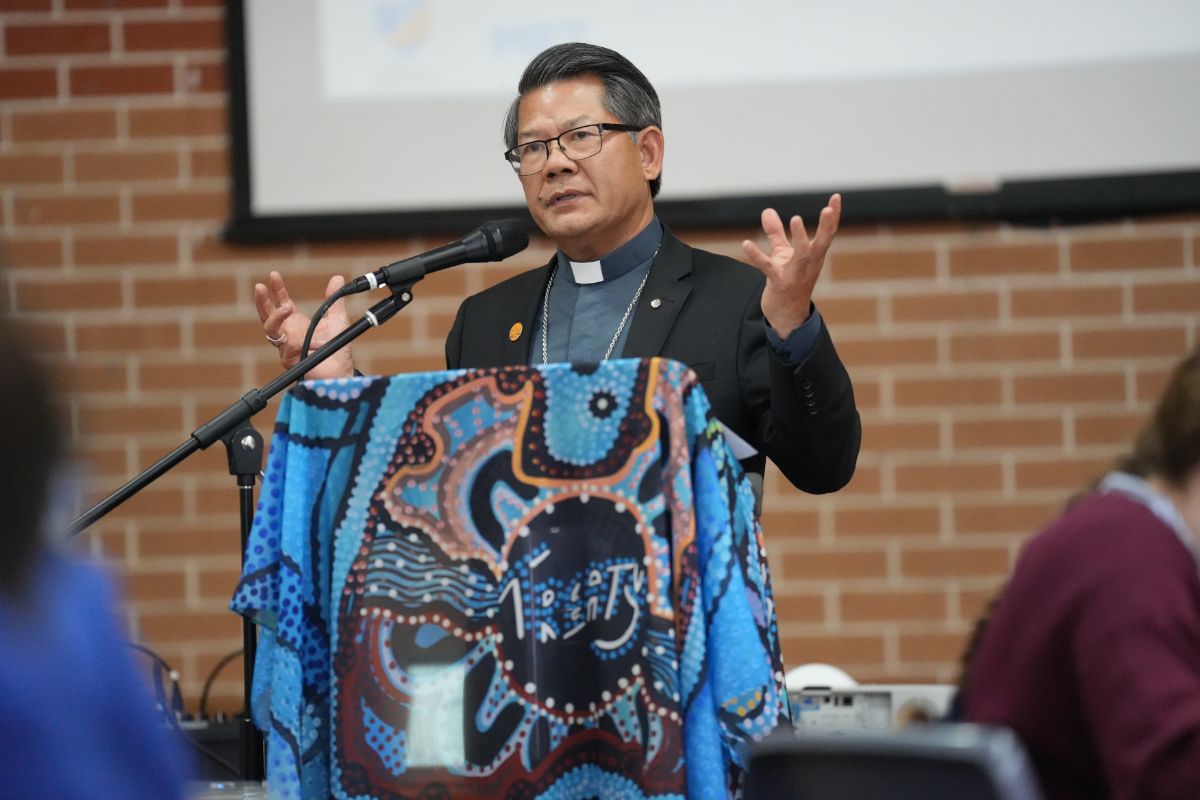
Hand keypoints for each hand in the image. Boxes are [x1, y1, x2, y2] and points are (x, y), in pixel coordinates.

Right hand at [253, 271, 354, 379]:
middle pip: (266, 315)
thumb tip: (337, 278)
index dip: (277, 289)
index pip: (281, 302)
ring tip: (286, 307)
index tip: (274, 275)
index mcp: (296, 322)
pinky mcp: (289, 359)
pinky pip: (285, 347)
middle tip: (260, 287)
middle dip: (262, 300)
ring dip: (276, 317)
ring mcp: (286, 346)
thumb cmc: (338, 348)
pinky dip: (292, 340)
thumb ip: (334, 299)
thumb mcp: (337, 318)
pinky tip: (298, 338)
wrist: (341, 370)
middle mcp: (288, 333)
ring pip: (270, 330)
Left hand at [740, 193, 840, 337]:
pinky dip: (757, 256)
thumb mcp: (783, 255)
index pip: (827, 234)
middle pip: (821, 244)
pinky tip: (746, 244)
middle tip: (828, 209)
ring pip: (801, 256)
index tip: (836, 197)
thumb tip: (767, 211)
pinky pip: (768, 268)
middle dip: (826, 226)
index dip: (833, 216)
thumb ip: (776, 233)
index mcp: (814, 256)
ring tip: (796, 219)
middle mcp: (809, 264)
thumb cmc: (788, 281)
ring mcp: (795, 275)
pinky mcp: (778, 284)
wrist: (786, 315)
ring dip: (799, 238)